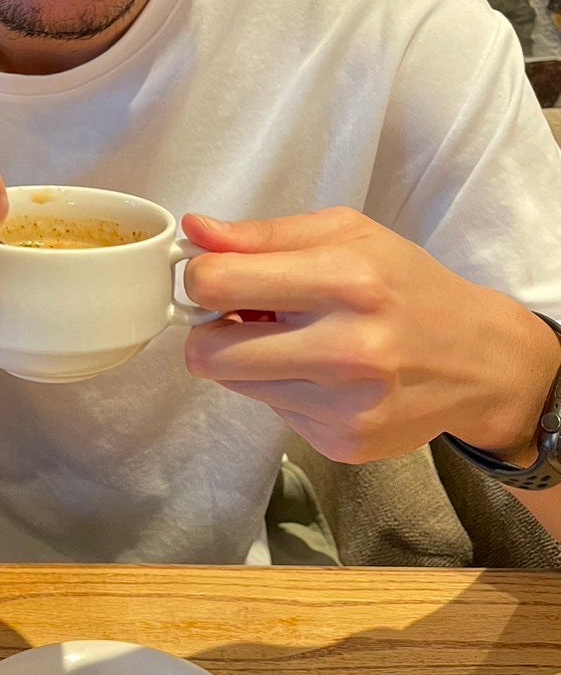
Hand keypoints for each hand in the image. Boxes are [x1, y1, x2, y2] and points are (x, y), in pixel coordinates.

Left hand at [181, 207, 559, 465]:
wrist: (480, 361)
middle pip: (208, 354)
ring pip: (235, 385)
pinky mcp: (342, 444)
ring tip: (294, 340)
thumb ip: (263, 235)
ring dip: (248, 360)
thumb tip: (194, 231)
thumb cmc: (406, 285)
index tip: (218, 278)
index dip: (201, 279)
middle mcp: (346, 349)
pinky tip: (323, 374)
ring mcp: (345, 406)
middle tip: (243, 317)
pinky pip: (272, 412)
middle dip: (210, 331)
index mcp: (346, 280)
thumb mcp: (346, 234)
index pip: (217, 284)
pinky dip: (284, 389)